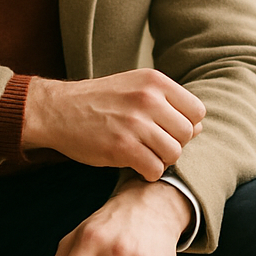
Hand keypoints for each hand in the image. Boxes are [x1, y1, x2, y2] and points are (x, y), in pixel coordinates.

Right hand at [22, 70, 204, 180]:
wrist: (57, 110)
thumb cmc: (99, 101)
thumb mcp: (134, 88)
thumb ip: (166, 103)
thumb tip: (199, 126)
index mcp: (154, 82)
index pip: (196, 111)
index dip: (186, 125)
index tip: (167, 130)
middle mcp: (148, 99)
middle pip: (187, 134)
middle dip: (174, 145)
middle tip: (154, 146)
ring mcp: (135, 123)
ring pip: (173, 153)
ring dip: (162, 160)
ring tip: (145, 155)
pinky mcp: (122, 147)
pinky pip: (154, 168)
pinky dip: (149, 172)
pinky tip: (136, 166)